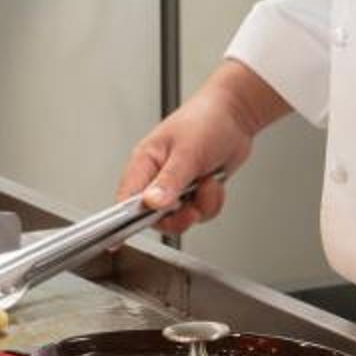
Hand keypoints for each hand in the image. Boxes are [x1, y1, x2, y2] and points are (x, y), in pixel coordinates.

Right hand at [118, 63, 287, 238]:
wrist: (236, 114)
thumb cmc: (206, 120)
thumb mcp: (187, 152)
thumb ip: (169, 181)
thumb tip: (151, 203)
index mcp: (145, 163)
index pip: (126, 199)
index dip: (123, 221)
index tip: (119, 241)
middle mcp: (156, 176)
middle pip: (154, 217)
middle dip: (178, 217)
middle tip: (192, 209)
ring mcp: (176, 186)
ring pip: (180, 218)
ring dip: (200, 206)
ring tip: (207, 183)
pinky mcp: (193, 191)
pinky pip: (199, 213)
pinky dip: (211, 202)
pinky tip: (214, 182)